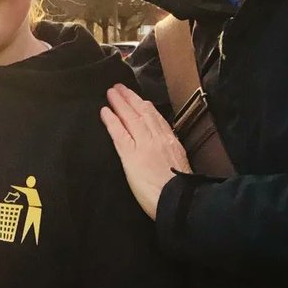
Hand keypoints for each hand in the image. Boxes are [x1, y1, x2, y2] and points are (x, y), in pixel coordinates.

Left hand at [101, 83, 191, 219]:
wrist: (178, 200)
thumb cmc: (181, 192)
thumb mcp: (182, 168)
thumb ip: (173, 158)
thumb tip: (168, 157)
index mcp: (172, 143)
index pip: (157, 120)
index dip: (147, 108)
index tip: (140, 100)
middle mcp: (159, 139)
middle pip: (143, 113)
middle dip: (131, 99)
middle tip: (120, 88)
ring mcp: (144, 145)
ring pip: (131, 118)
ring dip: (120, 103)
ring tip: (111, 93)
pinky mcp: (131, 155)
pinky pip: (119, 133)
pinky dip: (111, 121)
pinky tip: (104, 112)